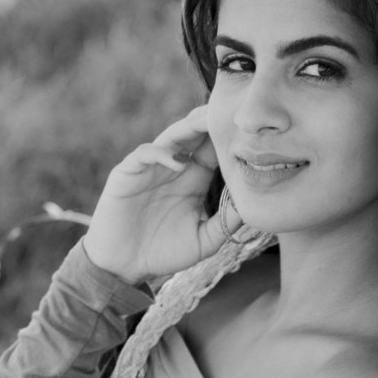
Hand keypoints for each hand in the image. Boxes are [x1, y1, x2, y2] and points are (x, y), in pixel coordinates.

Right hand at [83, 105, 235, 284]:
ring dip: (189, 126)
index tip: (252, 133)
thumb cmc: (163, 252)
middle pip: (195, 134)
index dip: (229, 138)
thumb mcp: (203, 240)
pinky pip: (145, 153)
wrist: (124, 265)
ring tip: (208, 121)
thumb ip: (226, 224)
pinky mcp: (128, 172)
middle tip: (234, 112)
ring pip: (172, 136)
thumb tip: (253, 206)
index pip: (214, 149)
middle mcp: (174, 167)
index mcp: (194, 178)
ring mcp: (151, 167)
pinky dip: (162, 153)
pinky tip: (179, 162)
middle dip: (212, 122)